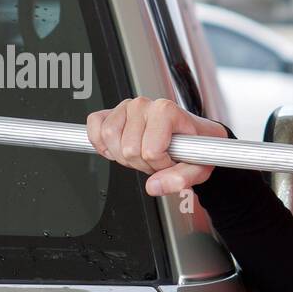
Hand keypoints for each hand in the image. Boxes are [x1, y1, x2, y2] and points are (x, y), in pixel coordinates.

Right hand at [86, 97, 230, 195]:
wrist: (191, 135)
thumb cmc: (192, 145)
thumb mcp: (197, 167)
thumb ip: (181, 179)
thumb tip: (155, 186)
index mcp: (166, 111)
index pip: (150, 150)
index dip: (160, 164)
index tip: (170, 161)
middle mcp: (144, 105)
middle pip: (128, 148)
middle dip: (142, 164)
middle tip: (155, 161)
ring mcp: (125, 107)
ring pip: (109, 137)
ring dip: (122, 156)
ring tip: (140, 155)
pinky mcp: (110, 113)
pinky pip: (94, 127)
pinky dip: (101, 144)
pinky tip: (118, 149)